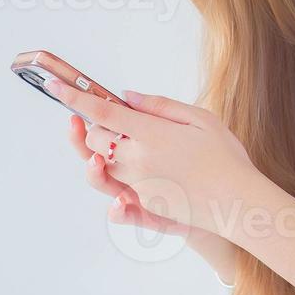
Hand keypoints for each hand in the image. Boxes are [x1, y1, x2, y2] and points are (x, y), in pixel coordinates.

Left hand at [46, 77, 260, 239]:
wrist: (239, 203)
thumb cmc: (225, 158)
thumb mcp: (200, 119)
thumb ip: (160, 106)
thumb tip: (127, 97)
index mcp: (150, 134)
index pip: (101, 112)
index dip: (74, 98)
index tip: (56, 87)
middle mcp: (137, 161)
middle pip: (95, 140)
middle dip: (94, 128)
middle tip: (109, 120)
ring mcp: (137, 186)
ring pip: (101, 166)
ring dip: (102, 153)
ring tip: (118, 146)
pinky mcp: (143, 206)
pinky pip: (117, 191)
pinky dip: (119, 179)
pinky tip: (136, 178)